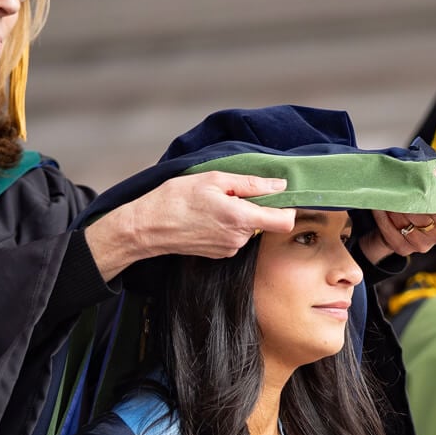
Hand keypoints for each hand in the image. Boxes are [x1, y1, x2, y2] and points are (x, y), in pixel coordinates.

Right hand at [86, 171, 296, 280]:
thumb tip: (280, 185)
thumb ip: (251, 184)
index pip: (285, 221)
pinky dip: (226, 225)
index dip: (287, 207)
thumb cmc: (176, 199)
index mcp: (241, 218)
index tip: (277, 196)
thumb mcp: (214, 179)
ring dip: (238, 215)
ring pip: (249, 228)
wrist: (148, 226)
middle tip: (227, 194)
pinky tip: (206, 218)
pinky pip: (234, 236)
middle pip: (265, 221)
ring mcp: (229, 248)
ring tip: (212, 205)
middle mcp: (239, 238)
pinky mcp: (219, 254)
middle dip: (253, 206)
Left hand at [358, 168, 435, 263]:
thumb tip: (431, 176)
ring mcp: (421, 245)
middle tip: (401, 190)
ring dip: (395, 208)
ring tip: (389, 195)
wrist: (400, 214)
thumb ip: (435, 178)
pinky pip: (390, 232)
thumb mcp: (431, 181)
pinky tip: (380, 206)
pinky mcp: (402, 248)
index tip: (430, 203)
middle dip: (411, 204)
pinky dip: (383, 217)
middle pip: (424, 222)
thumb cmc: (421, 195)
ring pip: (405, 226)